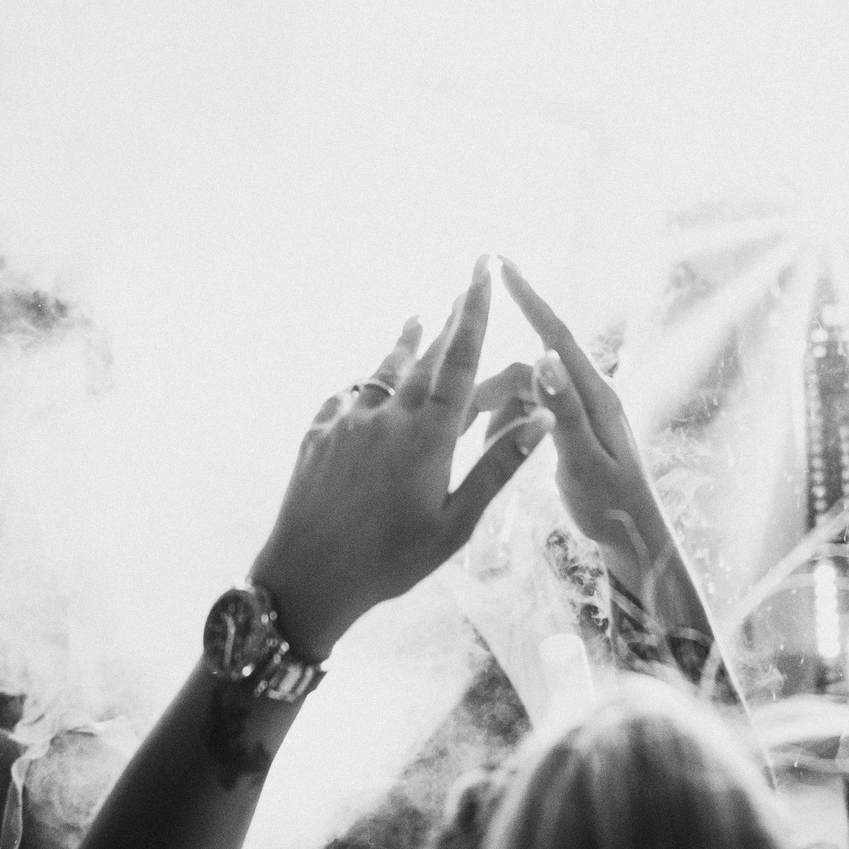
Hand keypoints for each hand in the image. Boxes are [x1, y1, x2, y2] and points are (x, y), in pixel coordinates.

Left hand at [250, 260, 552, 659]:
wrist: (305, 578)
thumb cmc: (390, 561)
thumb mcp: (455, 523)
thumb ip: (497, 466)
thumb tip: (543, 418)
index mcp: (427, 436)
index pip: (460, 359)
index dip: (474, 311)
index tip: (483, 270)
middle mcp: (386, 416)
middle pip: (425, 355)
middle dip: (449, 319)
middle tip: (466, 284)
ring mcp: (347, 421)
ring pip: (384, 369)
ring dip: (405, 343)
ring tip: (417, 318)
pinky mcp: (318, 433)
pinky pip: (348, 395)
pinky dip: (367, 382)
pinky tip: (368, 383)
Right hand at [497, 261, 665, 555]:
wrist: (632, 537)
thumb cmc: (614, 505)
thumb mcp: (585, 462)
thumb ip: (565, 412)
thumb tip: (543, 357)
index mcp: (597, 395)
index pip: (556, 335)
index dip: (529, 297)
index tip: (501, 263)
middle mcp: (588, 392)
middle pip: (527, 369)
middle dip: (492, 387)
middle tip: (461, 419)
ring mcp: (576, 407)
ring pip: (521, 391)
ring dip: (497, 413)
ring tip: (478, 443)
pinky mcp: (566, 424)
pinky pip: (525, 411)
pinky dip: (505, 425)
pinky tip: (493, 450)